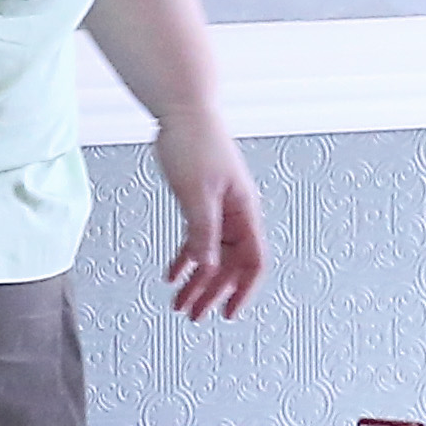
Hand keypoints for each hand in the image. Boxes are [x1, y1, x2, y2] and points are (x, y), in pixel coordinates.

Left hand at [150, 119, 266, 319]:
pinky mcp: (200, 201)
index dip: (243, 289)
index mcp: (244, 211)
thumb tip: (208, 267)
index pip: (252, 261)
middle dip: (212, 292)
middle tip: (193, 315)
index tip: (228, 313)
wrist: (183, 110)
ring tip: (179, 303)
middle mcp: (235, 214)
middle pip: (229, 264)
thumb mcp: (197, 193)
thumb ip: (203, 231)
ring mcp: (218, 208)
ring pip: (211, 254)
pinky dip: (186, 258)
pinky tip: (172, 274)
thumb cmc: (195, 141)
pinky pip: (197, 238)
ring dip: (197, 280)